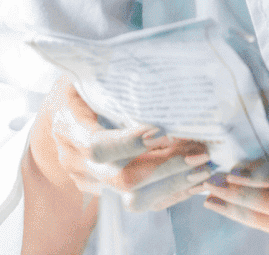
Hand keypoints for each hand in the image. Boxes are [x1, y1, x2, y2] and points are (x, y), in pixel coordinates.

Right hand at [33, 77, 212, 212]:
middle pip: (122, 178)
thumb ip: (117, 73)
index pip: (98, 146)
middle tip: (201, 153)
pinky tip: (196, 181)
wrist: (63, 108)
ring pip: (134, 199)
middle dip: (166, 168)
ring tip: (204, 169)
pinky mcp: (106, 191)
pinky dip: (170, 193)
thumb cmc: (87, 80)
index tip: (164, 132)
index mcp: (69, 126)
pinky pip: (141, 201)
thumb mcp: (94, 68)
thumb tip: (160, 67)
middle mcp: (76, 160)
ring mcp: (91, 180)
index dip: (130, 144)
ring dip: (174, 185)